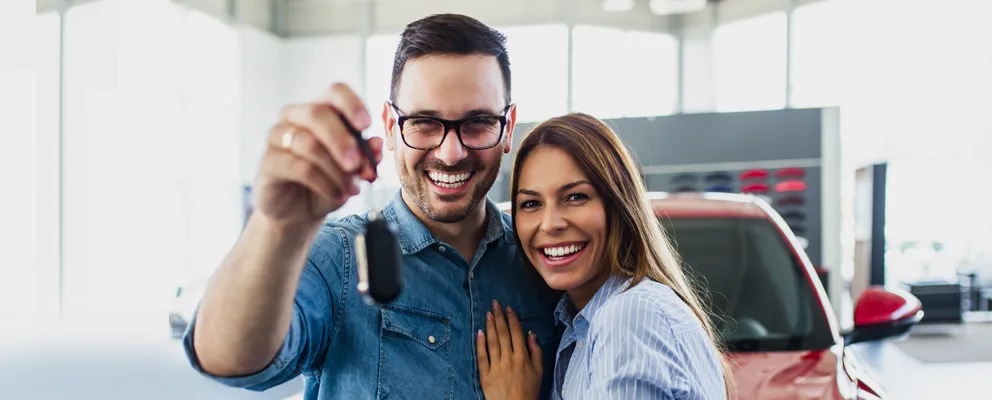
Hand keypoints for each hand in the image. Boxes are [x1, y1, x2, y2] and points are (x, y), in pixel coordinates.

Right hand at [254, 83, 383, 229]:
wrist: (298, 212)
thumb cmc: (326, 183)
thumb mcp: (352, 172)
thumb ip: (366, 156)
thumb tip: (377, 144)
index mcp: (320, 110)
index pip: (335, 92)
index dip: (351, 104)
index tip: (366, 125)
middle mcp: (295, 117)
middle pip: (317, 113)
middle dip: (342, 140)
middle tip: (358, 165)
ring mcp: (277, 137)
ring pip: (309, 144)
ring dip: (337, 171)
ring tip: (353, 190)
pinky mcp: (267, 162)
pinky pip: (299, 168)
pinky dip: (325, 184)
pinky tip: (338, 196)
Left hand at [476, 300, 542, 399]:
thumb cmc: (529, 391)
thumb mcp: (539, 372)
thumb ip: (536, 352)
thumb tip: (531, 334)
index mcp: (522, 357)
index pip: (516, 333)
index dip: (512, 319)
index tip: (508, 308)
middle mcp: (508, 358)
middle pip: (502, 334)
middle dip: (499, 317)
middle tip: (495, 304)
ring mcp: (496, 366)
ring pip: (492, 342)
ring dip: (490, 326)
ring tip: (488, 313)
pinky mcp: (485, 375)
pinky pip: (482, 357)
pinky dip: (480, 344)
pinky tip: (479, 332)